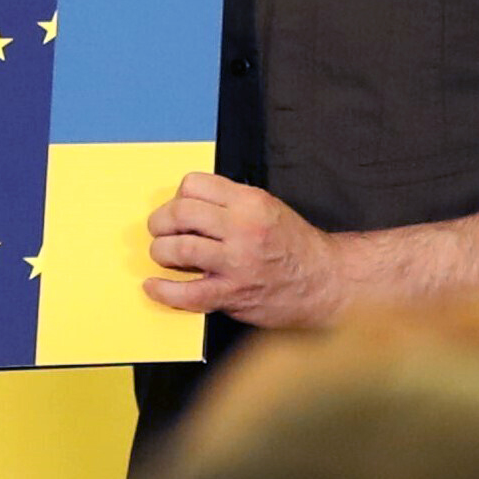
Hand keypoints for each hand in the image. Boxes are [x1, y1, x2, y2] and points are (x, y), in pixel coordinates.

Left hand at [144, 173, 341, 328]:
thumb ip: (231, 203)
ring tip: (163, 254)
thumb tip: (189, 204)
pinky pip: (187, 292)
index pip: (194, 185)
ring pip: (178, 248)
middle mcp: (242, 228)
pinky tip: (154, 286)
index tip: (178, 208)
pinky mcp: (232, 293)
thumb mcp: (268, 208)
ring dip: (161, 251)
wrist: (324, 282)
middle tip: (159, 230)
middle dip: (161, 221)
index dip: (179, 196)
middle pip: (180, 213)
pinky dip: (164, 290)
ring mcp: (236, 262)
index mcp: (250, 202)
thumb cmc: (296, 247)